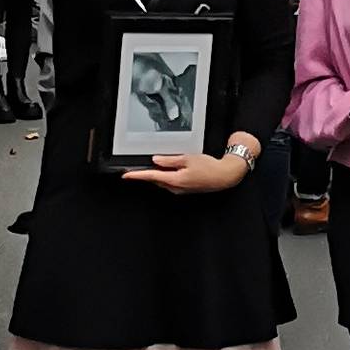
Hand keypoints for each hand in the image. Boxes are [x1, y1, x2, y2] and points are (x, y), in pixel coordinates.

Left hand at [122, 149, 250, 194]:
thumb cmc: (209, 167)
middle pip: (156, 180)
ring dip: (158, 174)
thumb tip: (156, 160)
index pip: (151, 177)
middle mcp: (176, 188)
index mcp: (175, 180)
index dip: (137, 176)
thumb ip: (170, 160)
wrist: (224, 176)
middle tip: (138, 166)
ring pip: (163, 181)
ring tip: (156, 164)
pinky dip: (167, 176)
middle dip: (147, 173)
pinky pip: (171, 182)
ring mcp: (180, 190)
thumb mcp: (188, 159)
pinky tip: (170, 168)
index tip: (126, 175)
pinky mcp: (185, 189)